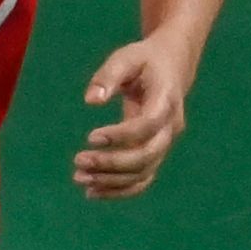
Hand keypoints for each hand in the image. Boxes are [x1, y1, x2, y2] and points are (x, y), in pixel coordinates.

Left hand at [74, 35, 196, 199]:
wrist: (172, 68)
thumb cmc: (145, 61)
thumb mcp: (127, 57)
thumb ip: (108, 76)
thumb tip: (91, 101)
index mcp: (166, 100)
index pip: (148, 125)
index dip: (121, 136)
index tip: (90, 137)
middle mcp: (171, 127)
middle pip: (147, 156)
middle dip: (112, 163)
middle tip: (78, 160)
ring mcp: (165, 144)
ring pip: (144, 173)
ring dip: (112, 181)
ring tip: (79, 178)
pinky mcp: (156, 154)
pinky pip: (142, 180)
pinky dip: (119, 190)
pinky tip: (92, 192)